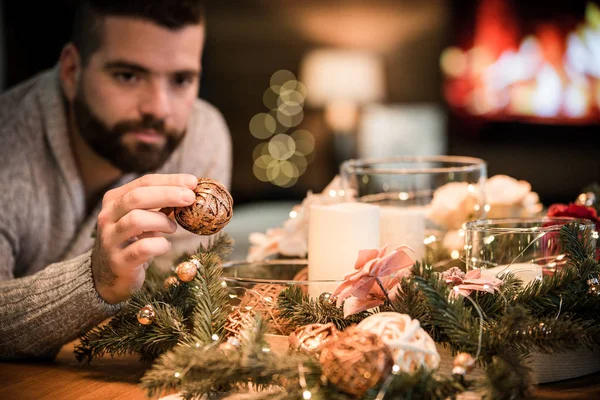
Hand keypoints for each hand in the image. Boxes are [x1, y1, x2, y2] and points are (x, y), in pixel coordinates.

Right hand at [91, 174, 196, 303]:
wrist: (109, 276)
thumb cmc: (133, 241)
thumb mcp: (144, 219)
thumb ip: (162, 205)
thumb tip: (192, 193)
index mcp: (114, 200)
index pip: (144, 182)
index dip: (170, 181)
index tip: (193, 182)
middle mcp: (107, 216)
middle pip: (137, 197)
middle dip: (168, 194)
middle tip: (190, 198)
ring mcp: (110, 239)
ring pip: (136, 220)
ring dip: (162, 221)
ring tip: (173, 228)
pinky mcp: (119, 261)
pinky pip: (143, 248)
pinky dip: (160, 245)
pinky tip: (165, 246)